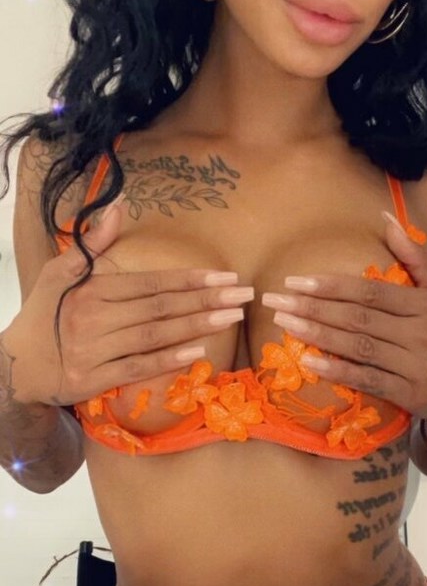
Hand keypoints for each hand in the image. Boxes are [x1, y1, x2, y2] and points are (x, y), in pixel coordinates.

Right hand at [4, 200, 252, 406]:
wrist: (16, 365)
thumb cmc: (44, 315)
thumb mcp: (60, 273)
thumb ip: (92, 243)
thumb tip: (120, 206)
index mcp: (91, 289)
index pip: (150, 283)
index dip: (190, 280)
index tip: (225, 277)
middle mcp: (93, 318)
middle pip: (159, 308)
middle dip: (206, 301)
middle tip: (244, 295)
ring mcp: (93, 351)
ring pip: (153, 337)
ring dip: (196, 327)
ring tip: (231, 318)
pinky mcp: (93, 379)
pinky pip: (137, 369)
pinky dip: (168, 360)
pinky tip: (198, 353)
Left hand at [261, 212, 426, 420]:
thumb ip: (414, 257)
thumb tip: (387, 218)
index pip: (371, 292)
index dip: (332, 286)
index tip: (296, 282)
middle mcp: (423, 333)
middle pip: (359, 318)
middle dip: (313, 308)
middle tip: (276, 301)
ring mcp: (418, 366)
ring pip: (359, 348)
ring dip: (318, 336)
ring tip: (285, 325)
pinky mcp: (411, 394)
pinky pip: (368, 380)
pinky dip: (339, 371)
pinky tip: (311, 362)